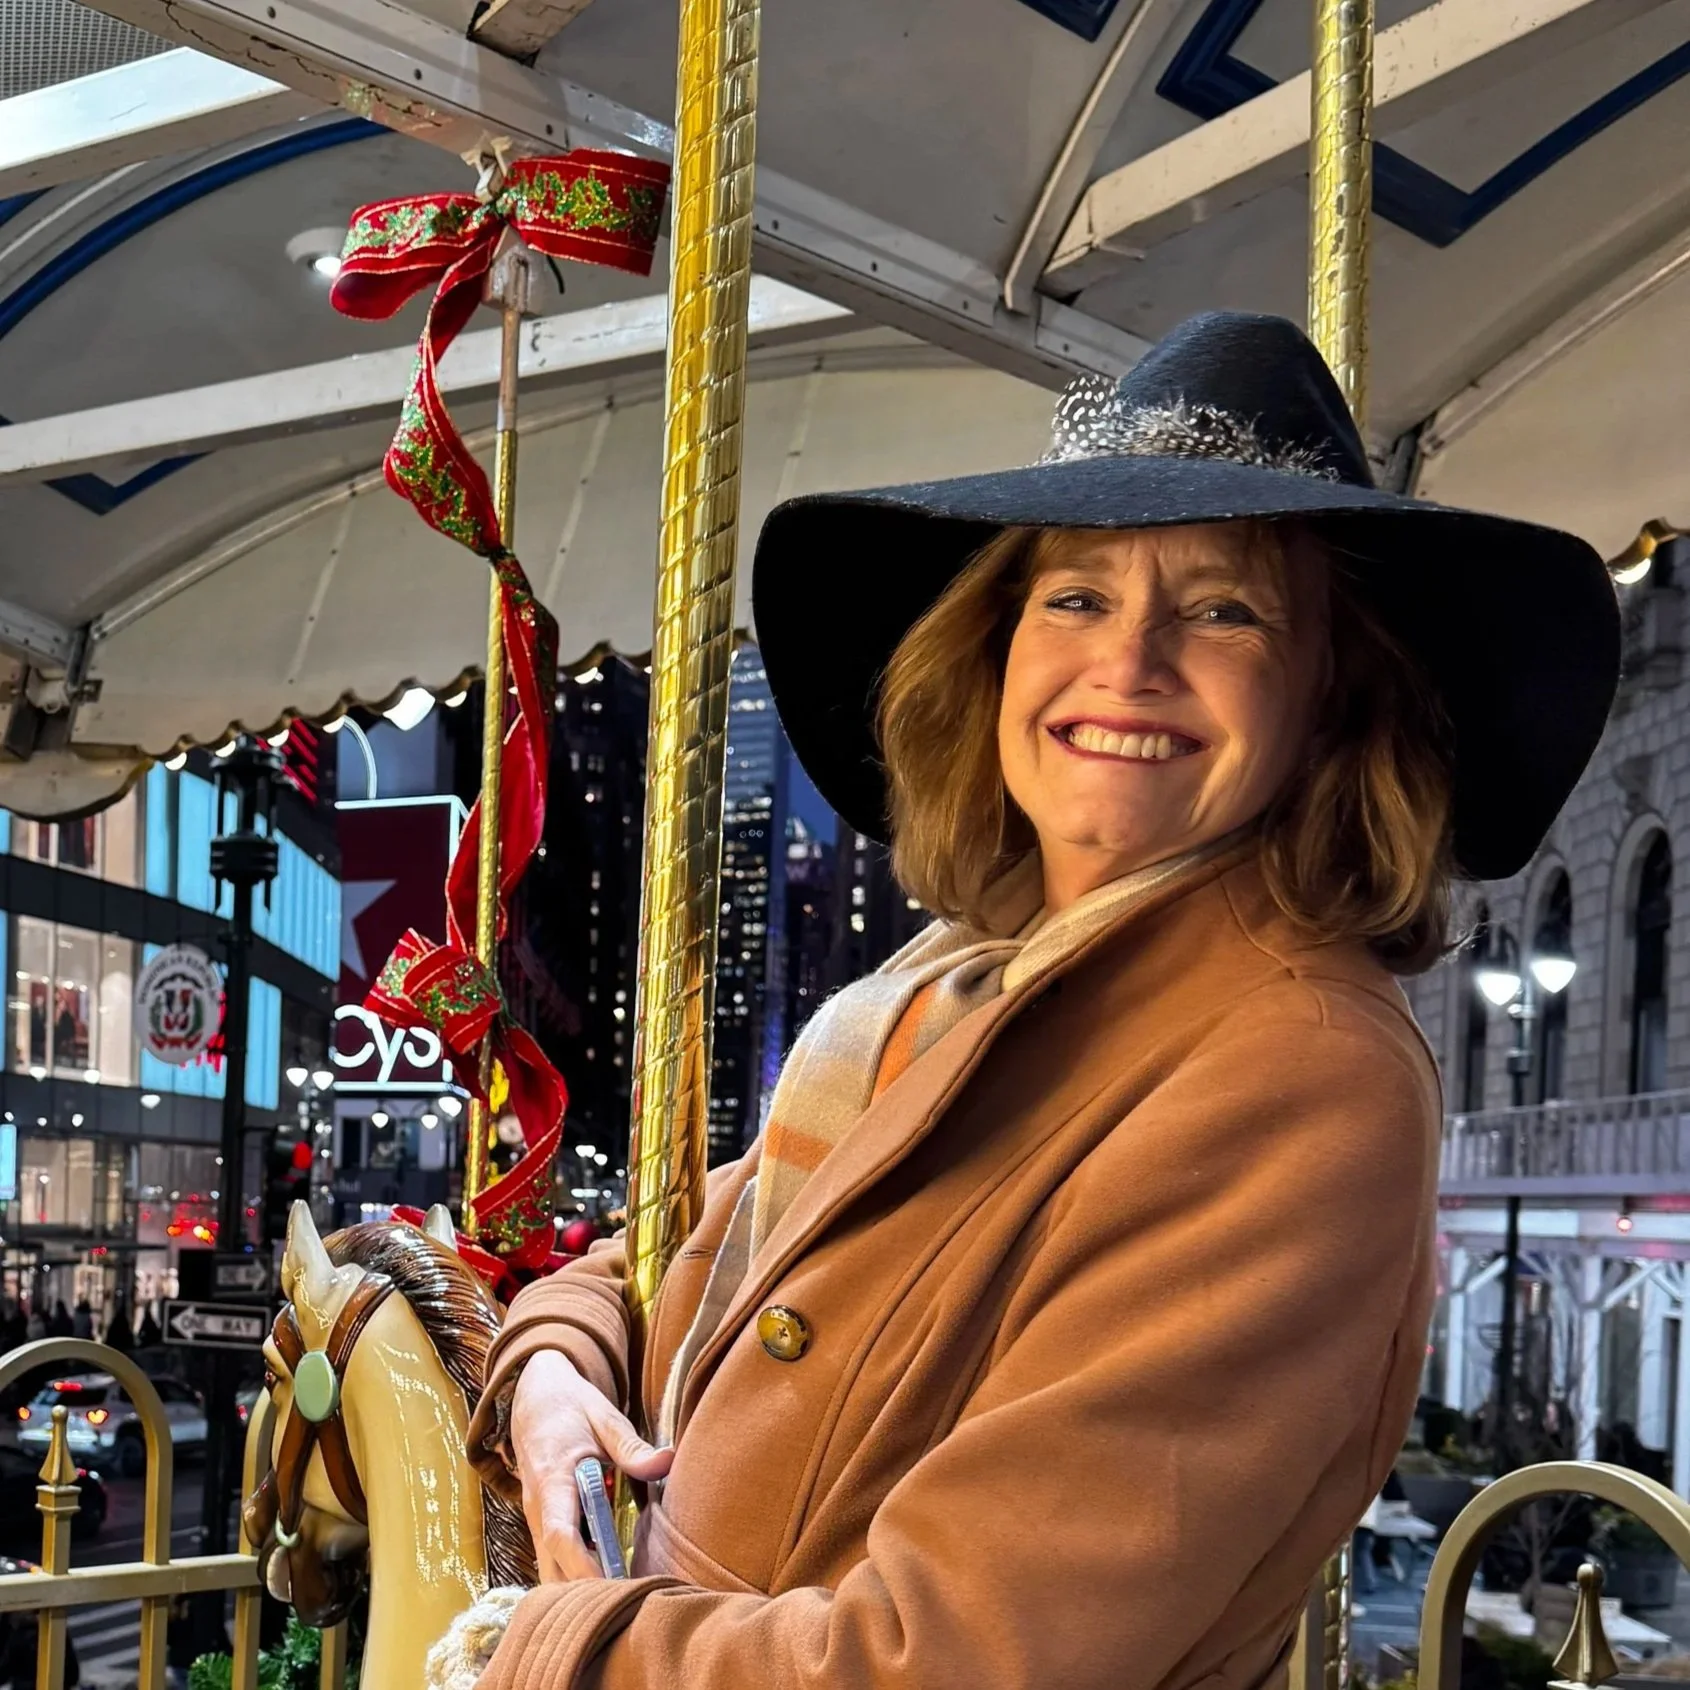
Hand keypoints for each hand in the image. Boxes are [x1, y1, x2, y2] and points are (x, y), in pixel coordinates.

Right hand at [510, 1349, 673, 1581]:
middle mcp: (538, 1507)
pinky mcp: (542, 1522)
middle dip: (583, 1589)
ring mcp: (536, 1518)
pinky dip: (574, 1573)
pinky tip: (607, 1572)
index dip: (584, 1564)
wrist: (534, 1398)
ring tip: (622, 1589)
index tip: (613, 1582)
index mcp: (553, 1479)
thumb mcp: (604, 1416)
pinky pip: (552, 1559)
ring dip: (578, 1585)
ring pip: (549, 1569)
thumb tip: (667, 1461)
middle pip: (552, 1566)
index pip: (561, 1534)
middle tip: (627, 1597)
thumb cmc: (571, 1407)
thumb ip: (632, 1446)